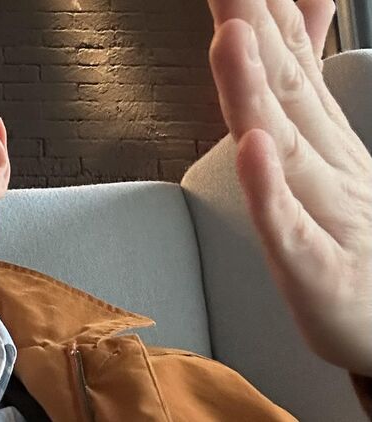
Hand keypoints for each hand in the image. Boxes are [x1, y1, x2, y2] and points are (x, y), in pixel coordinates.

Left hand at [206, 0, 371, 375]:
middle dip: (253, 30)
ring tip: (233, 37)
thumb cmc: (355, 244)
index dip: (261, 17)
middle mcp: (326, 170)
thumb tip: (300, 20)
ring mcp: (327, 217)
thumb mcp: (330, 160)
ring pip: (285, 147)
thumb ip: (308, 90)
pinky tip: (255, 147)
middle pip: (284, 90)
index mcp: (323, 145)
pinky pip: (290, 227)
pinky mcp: (321, 271)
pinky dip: (270, 187)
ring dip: (255, 92)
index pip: (288, 68)